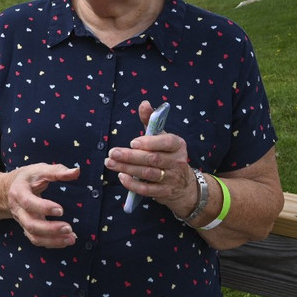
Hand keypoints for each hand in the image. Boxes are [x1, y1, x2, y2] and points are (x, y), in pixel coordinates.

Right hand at [5, 163, 80, 247]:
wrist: (8, 190)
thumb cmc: (27, 178)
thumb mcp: (39, 170)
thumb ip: (57, 171)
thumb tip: (77, 171)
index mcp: (19, 192)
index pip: (28, 202)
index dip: (43, 208)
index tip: (61, 210)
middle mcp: (19, 210)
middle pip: (31, 224)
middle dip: (50, 229)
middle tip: (69, 228)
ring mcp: (22, 222)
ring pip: (34, 236)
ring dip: (53, 240)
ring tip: (71, 238)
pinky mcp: (28, 229)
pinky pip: (38, 240)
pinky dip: (52, 243)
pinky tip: (66, 240)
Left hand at [104, 100, 196, 215]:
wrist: (185, 186)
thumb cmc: (168, 155)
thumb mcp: (163, 137)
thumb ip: (151, 121)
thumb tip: (144, 103)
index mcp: (178, 145)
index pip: (166, 142)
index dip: (150, 142)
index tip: (133, 142)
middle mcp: (177, 161)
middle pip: (152, 159)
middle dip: (130, 156)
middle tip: (112, 152)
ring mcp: (171, 178)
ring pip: (148, 173)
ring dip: (127, 168)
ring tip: (110, 163)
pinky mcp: (164, 193)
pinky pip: (148, 190)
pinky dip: (133, 184)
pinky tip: (121, 177)